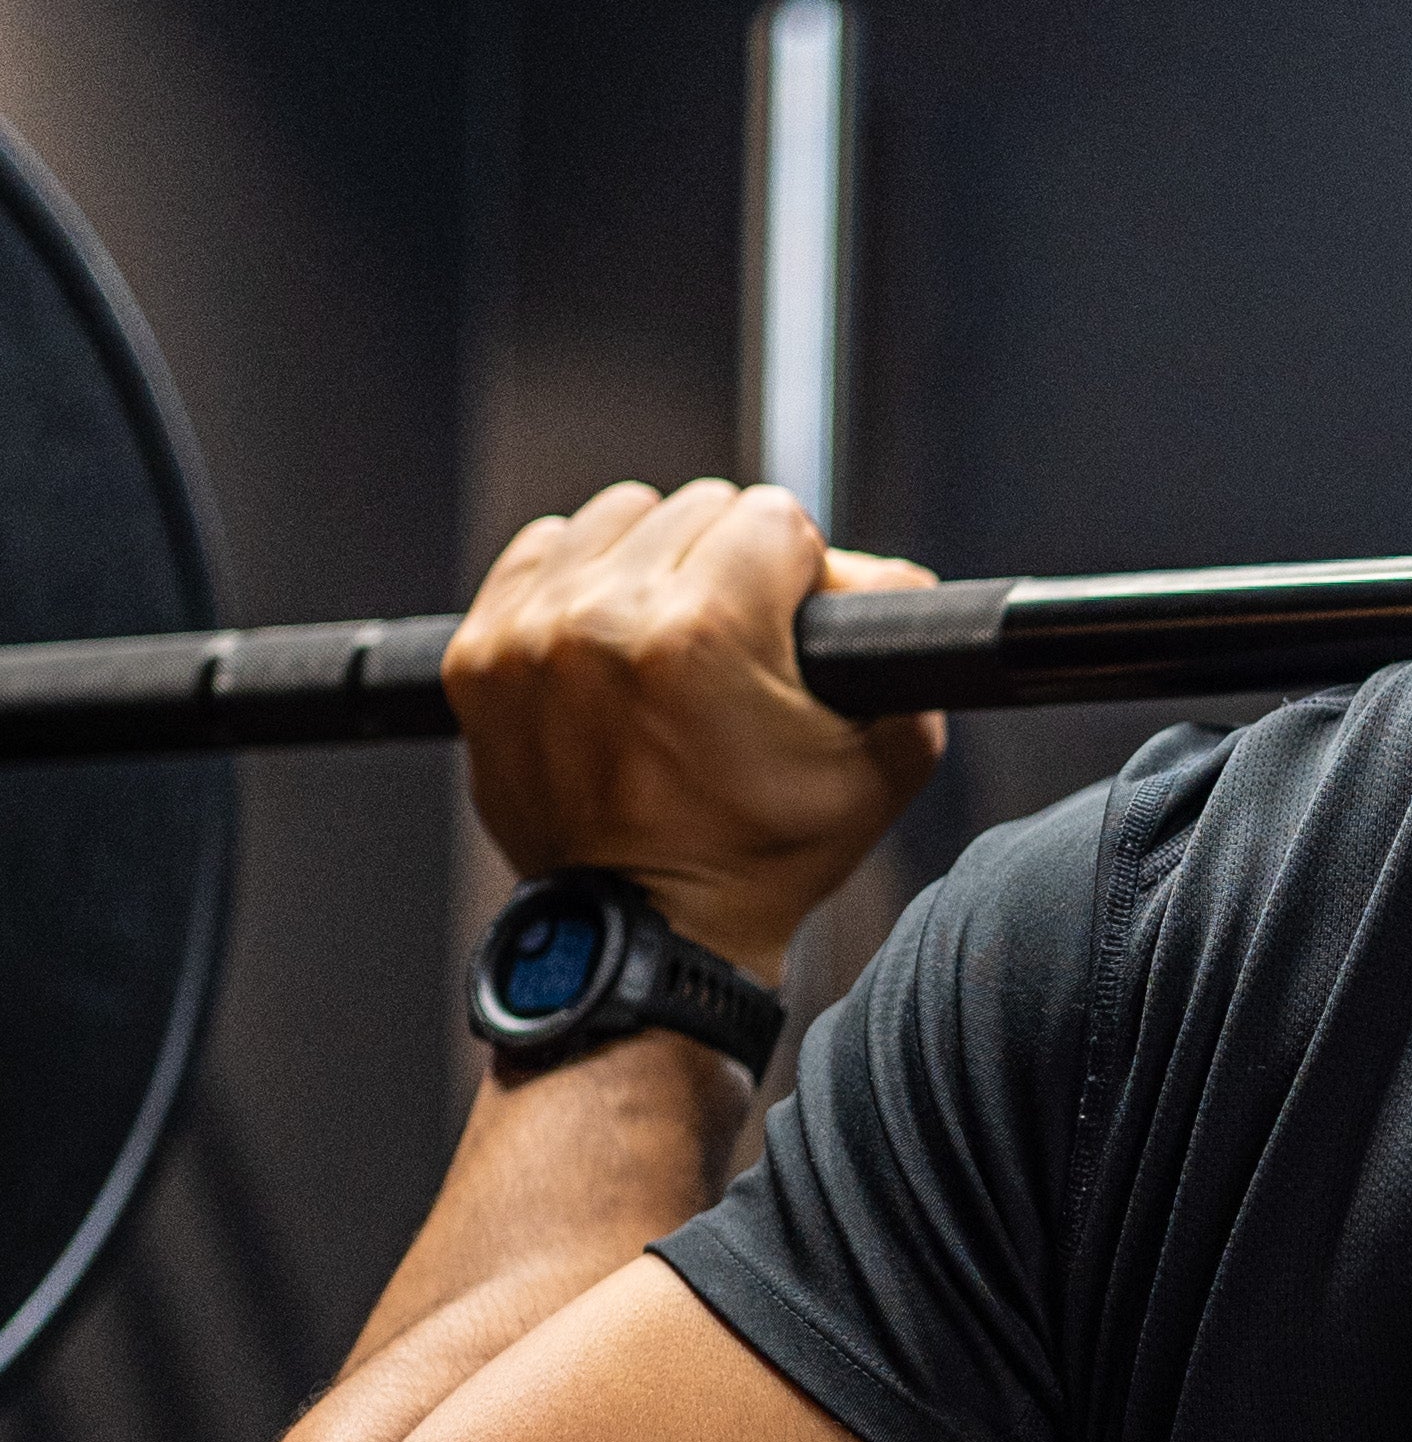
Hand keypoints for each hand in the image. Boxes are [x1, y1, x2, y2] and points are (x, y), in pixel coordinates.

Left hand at [444, 480, 944, 979]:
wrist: (650, 933)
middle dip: (732, 566)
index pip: (774, 517)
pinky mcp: (479, 657)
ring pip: (618, 517)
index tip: (793, 632)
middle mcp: (603, 618)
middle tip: (738, 648)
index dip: (803, 575)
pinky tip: (610, 641)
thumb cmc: (766, 854)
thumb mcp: (885, 757)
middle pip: (697, 508)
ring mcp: (530, 635)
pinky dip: (582, 580)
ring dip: (655, 561)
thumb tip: (868, 567)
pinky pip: (543, 552)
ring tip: (671, 640)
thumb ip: (901, 636)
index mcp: (702, 632)